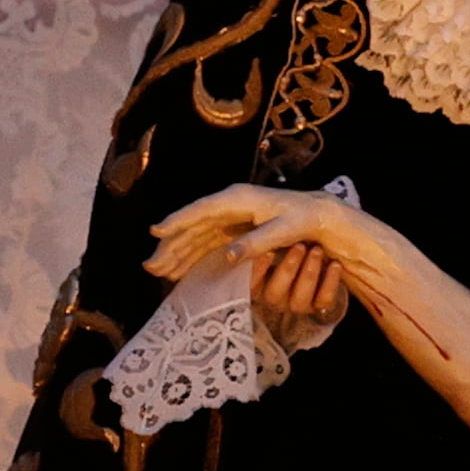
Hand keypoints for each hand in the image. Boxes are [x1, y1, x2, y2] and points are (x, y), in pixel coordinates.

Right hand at [149, 185, 341, 284]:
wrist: (318, 213)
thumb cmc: (303, 219)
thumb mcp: (283, 231)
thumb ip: (256, 242)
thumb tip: (227, 255)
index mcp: (238, 199)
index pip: (201, 211)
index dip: (177, 222)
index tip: (156, 233)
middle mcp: (229, 203)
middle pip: (192, 225)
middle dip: (170, 246)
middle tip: (151, 267)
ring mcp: (230, 214)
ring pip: (196, 234)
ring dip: (177, 252)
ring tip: (159, 271)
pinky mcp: (233, 225)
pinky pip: (206, 240)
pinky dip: (192, 254)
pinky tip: (180, 269)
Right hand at [255, 239, 351, 342]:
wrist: (326, 243)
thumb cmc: (291, 236)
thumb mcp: (273, 235)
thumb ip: (255, 238)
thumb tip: (238, 240)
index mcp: (257, 282)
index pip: (249, 284)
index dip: (257, 271)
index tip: (268, 251)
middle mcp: (275, 297)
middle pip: (273, 295)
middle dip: (287, 269)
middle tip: (299, 246)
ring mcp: (296, 303)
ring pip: (299, 300)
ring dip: (309, 274)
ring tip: (317, 250)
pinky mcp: (318, 305)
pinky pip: (323, 300)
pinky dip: (330, 282)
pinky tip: (335, 265)